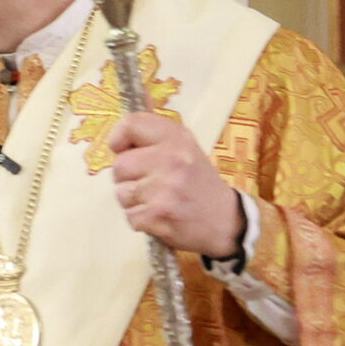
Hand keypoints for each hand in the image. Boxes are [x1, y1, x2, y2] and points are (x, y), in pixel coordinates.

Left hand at [104, 113, 242, 258]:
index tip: (123, 149)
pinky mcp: (158, 214)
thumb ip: (154, 137)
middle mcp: (172, 159)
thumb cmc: (198, 183)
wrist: (225, 220)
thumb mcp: (184, 148)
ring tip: (158, 199)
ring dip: (134, 200)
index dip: (119, 139)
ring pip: (121, 192)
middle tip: (151, 183)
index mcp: (177, 137)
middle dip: (128, 177)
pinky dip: (141, 220)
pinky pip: (129, 215)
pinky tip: (160, 215)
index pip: (130, 125)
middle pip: (119, 165)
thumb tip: (124, 126)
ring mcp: (165, 188)